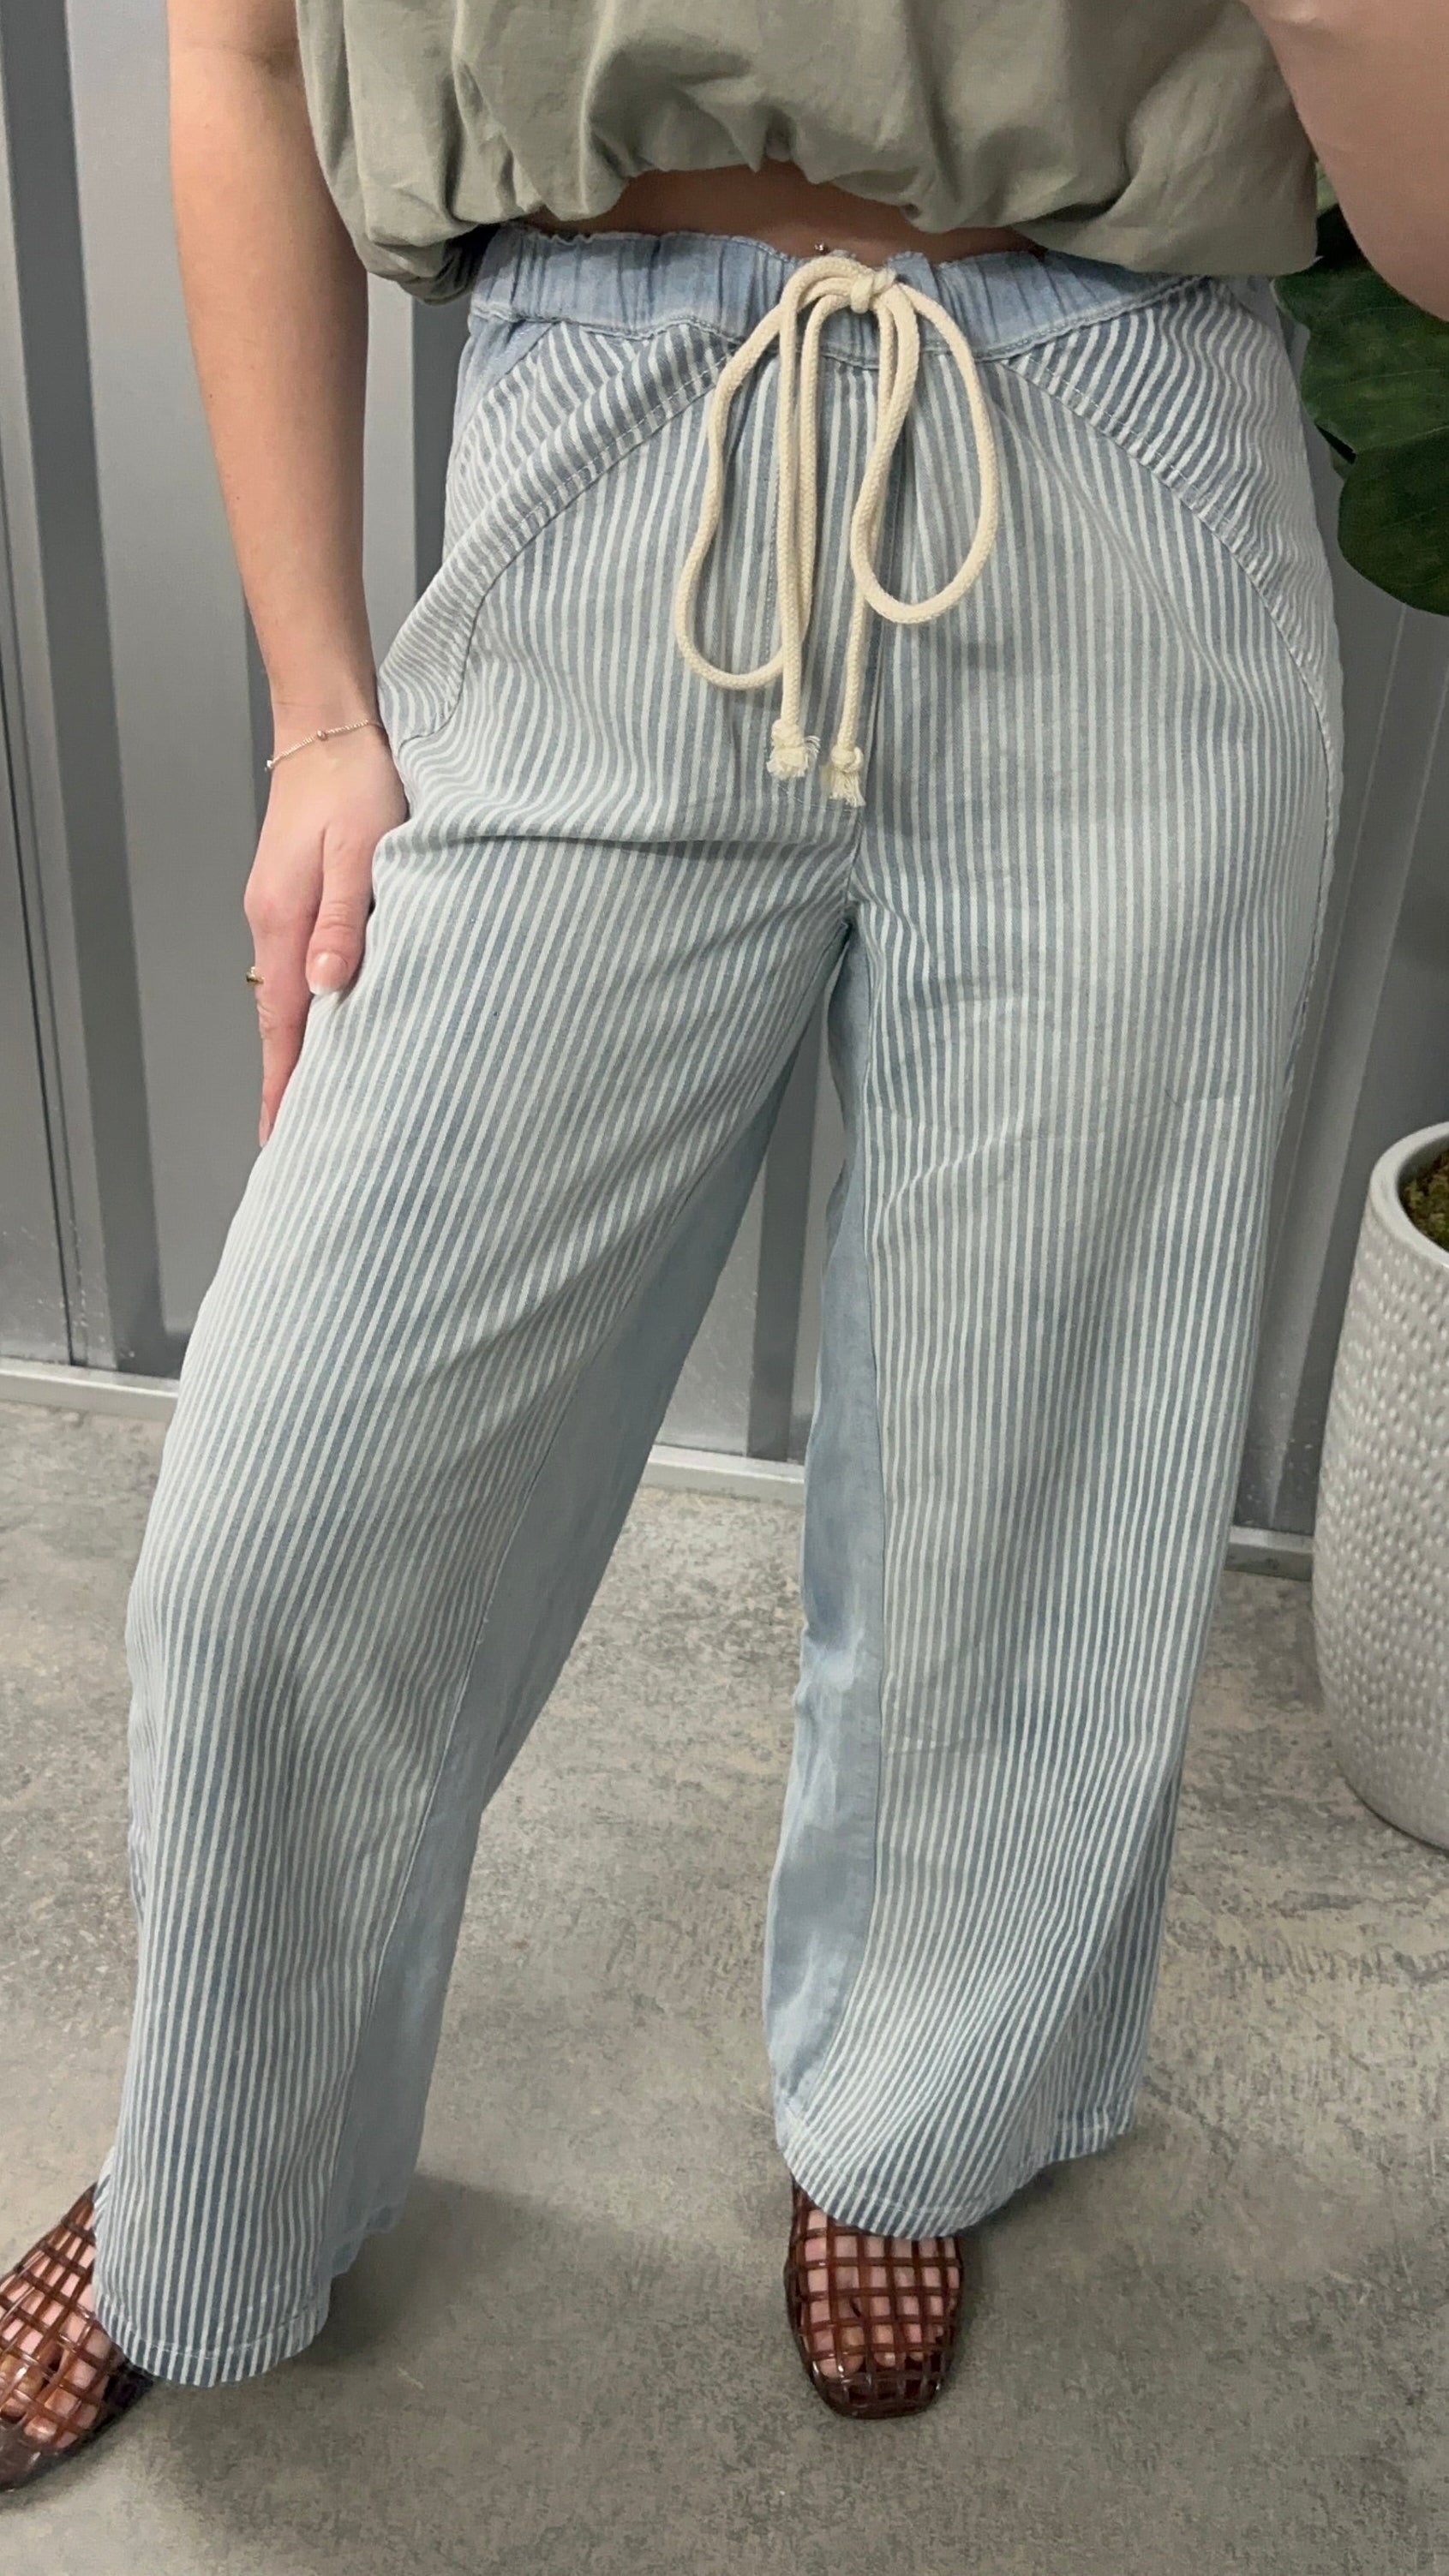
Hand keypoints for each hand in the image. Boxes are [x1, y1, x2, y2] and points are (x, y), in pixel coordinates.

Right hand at [243, 726, 408, 1146]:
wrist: (330, 730)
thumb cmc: (355, 784)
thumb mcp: (360, 853)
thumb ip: (344, 922)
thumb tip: (327, 985)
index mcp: (284, 921)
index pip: (282, 1026)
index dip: (285, 1085)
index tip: (282, 1138)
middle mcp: (272, 923)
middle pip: (278, 1022)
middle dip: (287, 1083)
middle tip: (297, 1143)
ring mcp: (280, 912)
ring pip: (288, 998)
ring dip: (298, 1048)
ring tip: (316, 1100)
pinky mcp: (294, 898)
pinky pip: (296, 971)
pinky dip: (307, 1010)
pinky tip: (328, 1024)